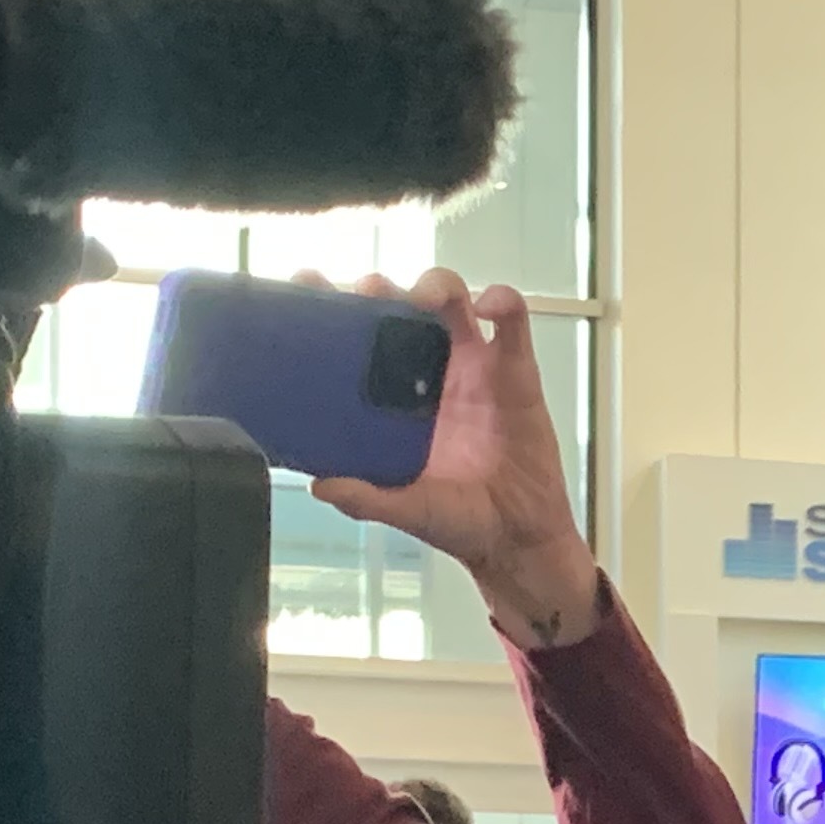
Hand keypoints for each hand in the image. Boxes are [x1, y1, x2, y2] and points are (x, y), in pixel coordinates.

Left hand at [302, 267, 600, 647]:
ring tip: (423, 299)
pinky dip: (503, 303)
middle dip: (381, 288)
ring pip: (452, 300)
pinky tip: (488, 306)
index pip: (356, 337)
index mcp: (393, 397)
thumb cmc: (459, 521)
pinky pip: (513, 325)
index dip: (332, 305)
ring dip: (435, 285)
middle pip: (401, 305)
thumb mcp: (404, 510)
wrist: (516, 539)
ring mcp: (473, 367)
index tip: (307, 284)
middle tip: (366, 293)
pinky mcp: (516, 373)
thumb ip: (365, 499)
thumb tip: (321, 485)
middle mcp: (429, 373)